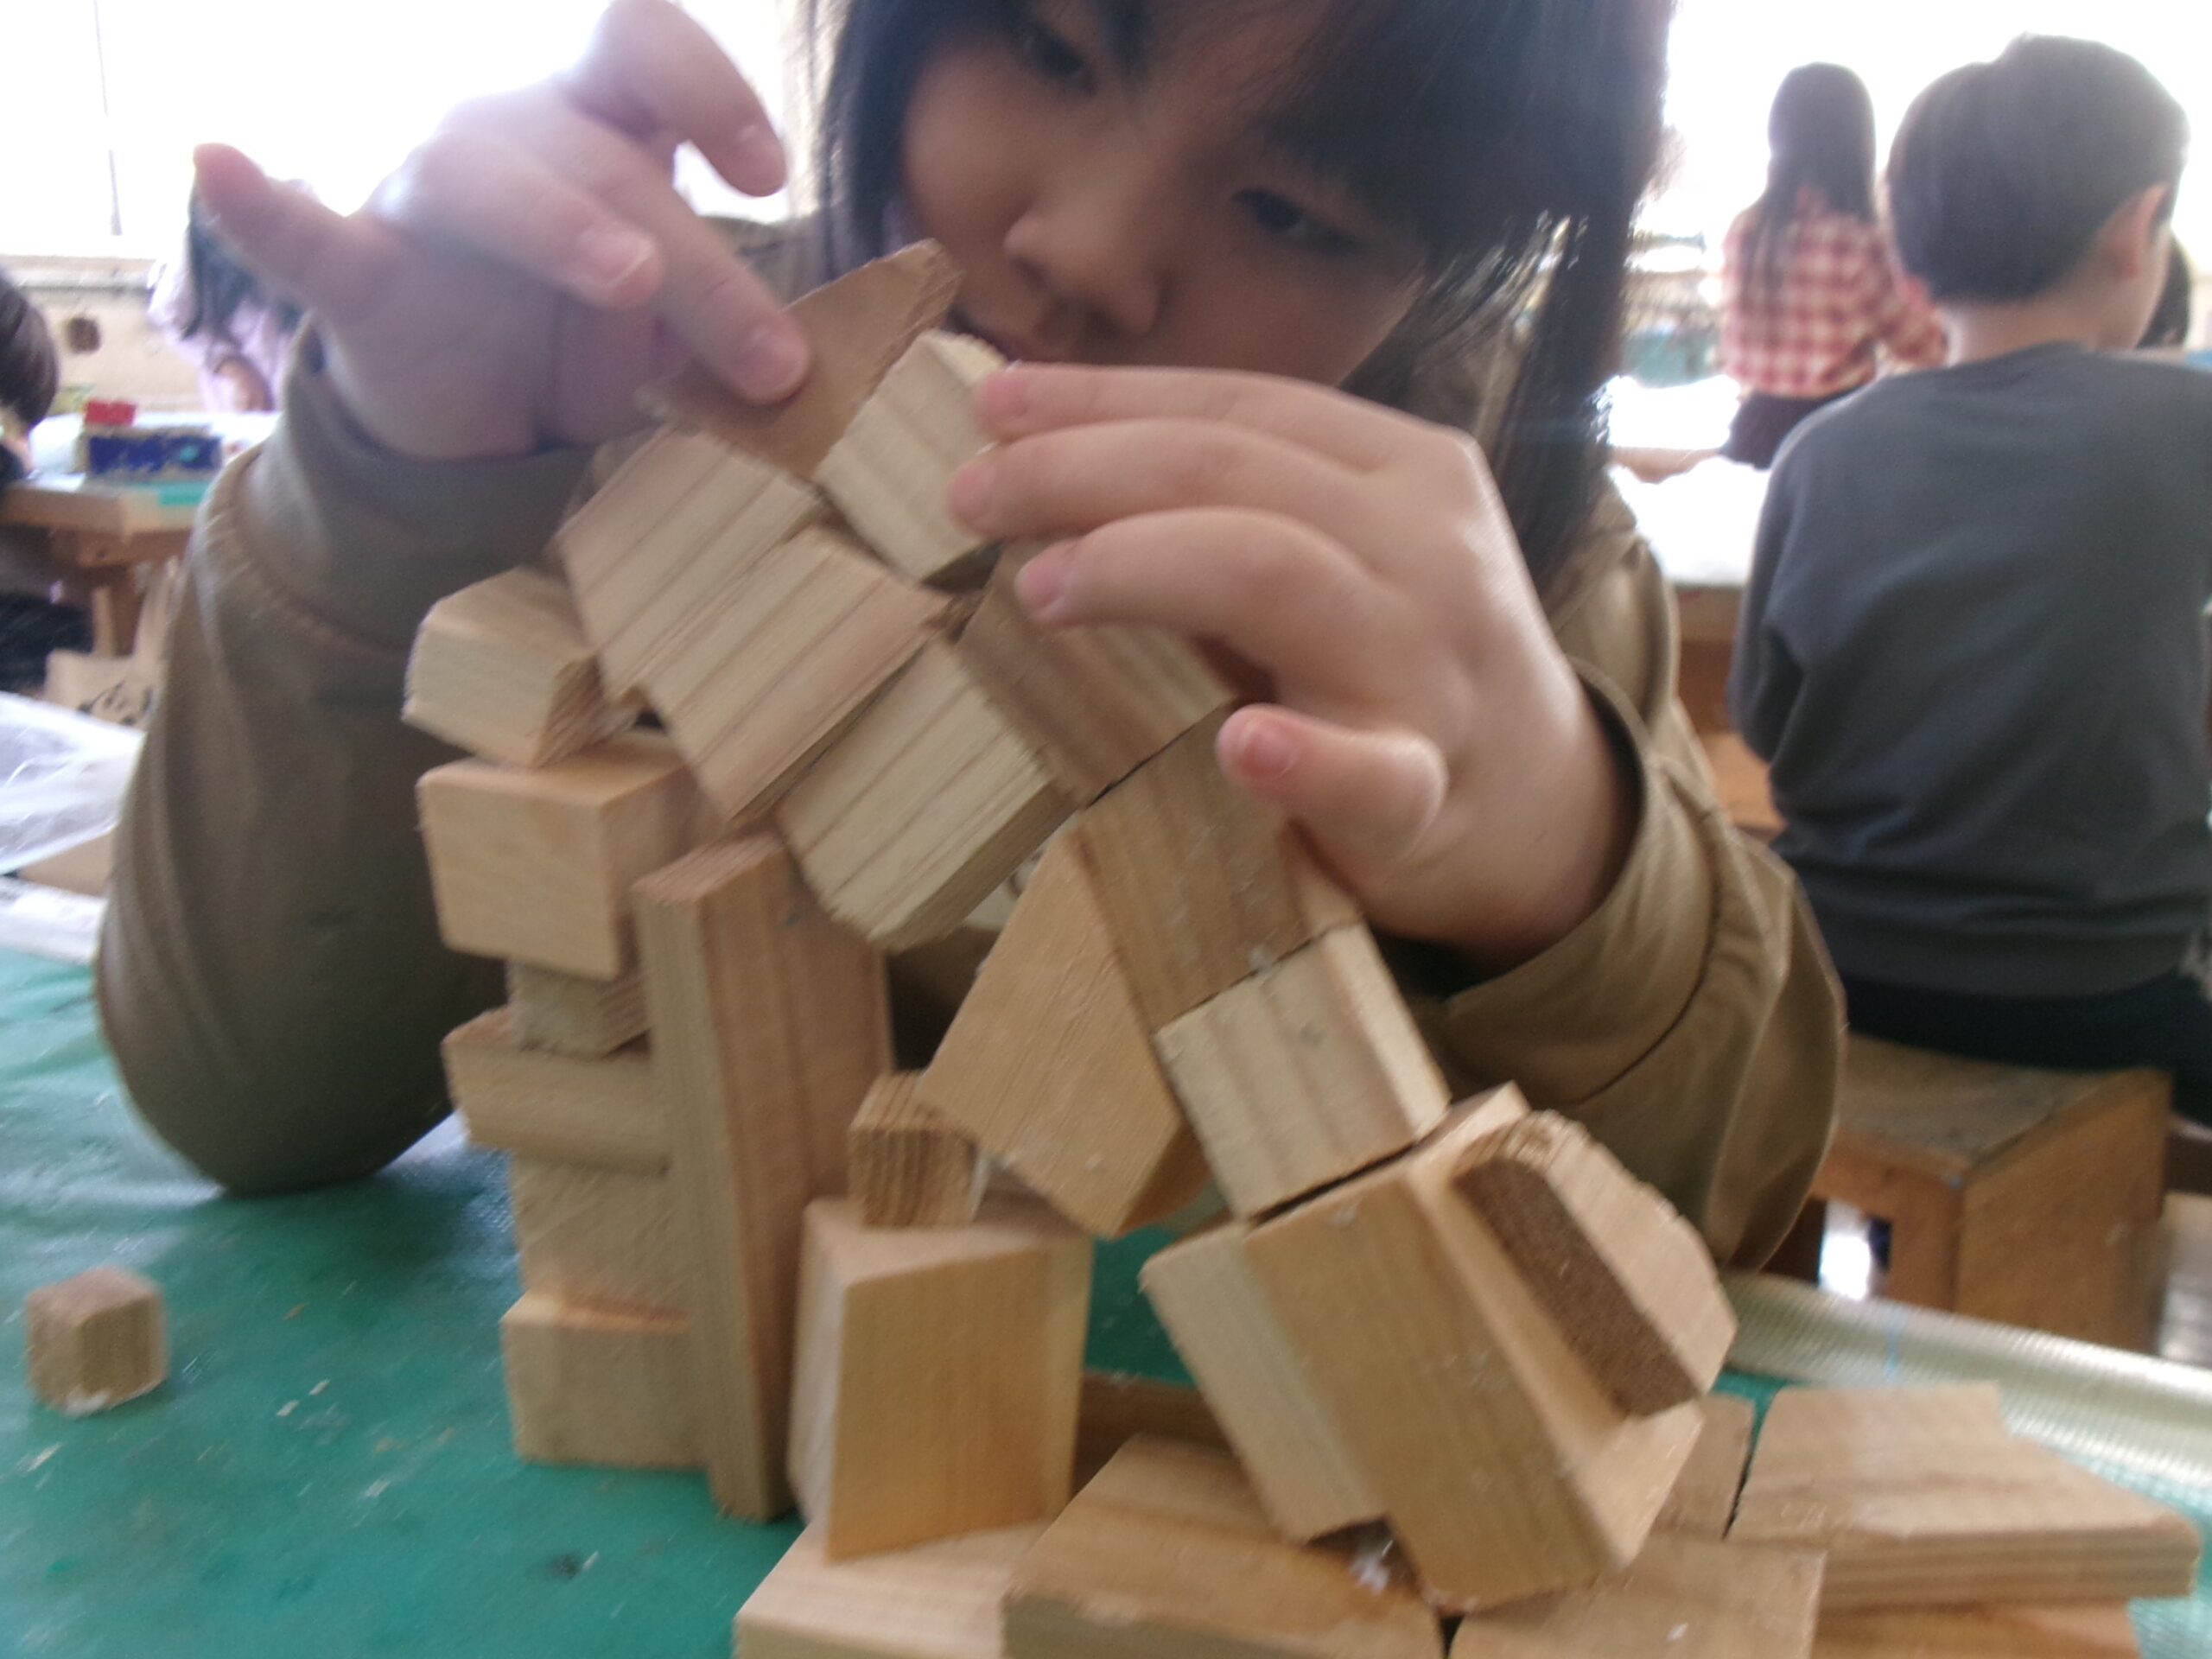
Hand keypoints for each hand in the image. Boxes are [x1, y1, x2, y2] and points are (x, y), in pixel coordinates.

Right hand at [189, 0, 807, 461]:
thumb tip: (819, 368)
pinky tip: (219, 163)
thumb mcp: (677, 326)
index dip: (707, 89)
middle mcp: (512, 133)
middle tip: (772, 362)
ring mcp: (424, 196)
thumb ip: (734, 321)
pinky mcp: (361, 277)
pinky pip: (298, 231)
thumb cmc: (589, 334)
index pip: (646, 50)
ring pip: (484, 182)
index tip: (765, 175)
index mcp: (599, 124)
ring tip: (627, 278)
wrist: (483, 416)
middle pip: (605, 162)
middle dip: (700, 265)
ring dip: (561, 226)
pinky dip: (261, 205)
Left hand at [951, 365, 1634, 969]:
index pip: (1239, 408)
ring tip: (1040, 586)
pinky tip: (1244, 746)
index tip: (992, 406)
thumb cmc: (1397, 657)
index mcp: (1405, 466)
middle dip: (1087, 470)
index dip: (1108, 399)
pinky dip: (1308, 761)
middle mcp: (1428, 546)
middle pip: (1238, 474)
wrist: (1541, 803)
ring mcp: (1434, 668)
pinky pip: (1372, 772)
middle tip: (974, 496)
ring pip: (1279, 575)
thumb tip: (1042, 442)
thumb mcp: (1345, 547)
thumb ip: (1231, 499)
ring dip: (1146, 565)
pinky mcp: (1428, 789)